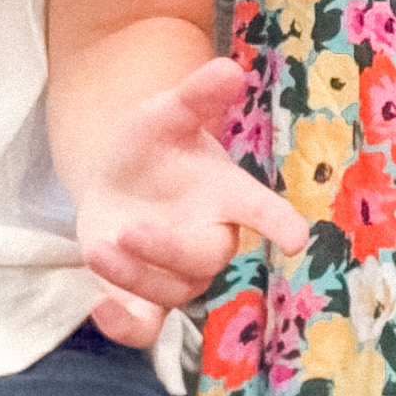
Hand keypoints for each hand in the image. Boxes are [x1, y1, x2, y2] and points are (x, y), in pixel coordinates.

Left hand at [72, 54, 308, 347]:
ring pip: (171, 293)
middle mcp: (209, 240)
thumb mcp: (167, 114)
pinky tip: (99, 305)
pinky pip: (144, 328)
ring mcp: (177, 275)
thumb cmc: (155, 146)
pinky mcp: (142, 299)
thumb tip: (228, 67)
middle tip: (128, 230)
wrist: (117, 181)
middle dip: (168, 251)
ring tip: (98, 246)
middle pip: (207, 261)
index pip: (262, 211)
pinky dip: (123, 325)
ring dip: (133, 276)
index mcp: (227, 196)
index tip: (296, 238)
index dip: (279, 223)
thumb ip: (197, 95)